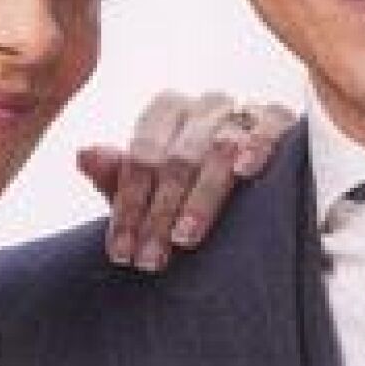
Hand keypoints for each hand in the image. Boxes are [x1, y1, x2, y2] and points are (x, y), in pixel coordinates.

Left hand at [82, 91, 295, 269]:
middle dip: (159, 213)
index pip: (140, 154)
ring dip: (200, 198)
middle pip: (176, 157)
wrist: (255, 183)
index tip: (122, 251)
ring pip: (219, 148)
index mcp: (166, 111)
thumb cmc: (193, 185)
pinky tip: (246, 173)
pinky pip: (271, 125)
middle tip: (151, 259)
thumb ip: (117, 175)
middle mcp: (202, 106)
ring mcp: (241, 111)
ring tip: (185, 237)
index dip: (128, 205)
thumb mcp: (151, 187)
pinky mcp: (280, 120)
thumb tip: (84, 155)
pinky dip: (257, 146)